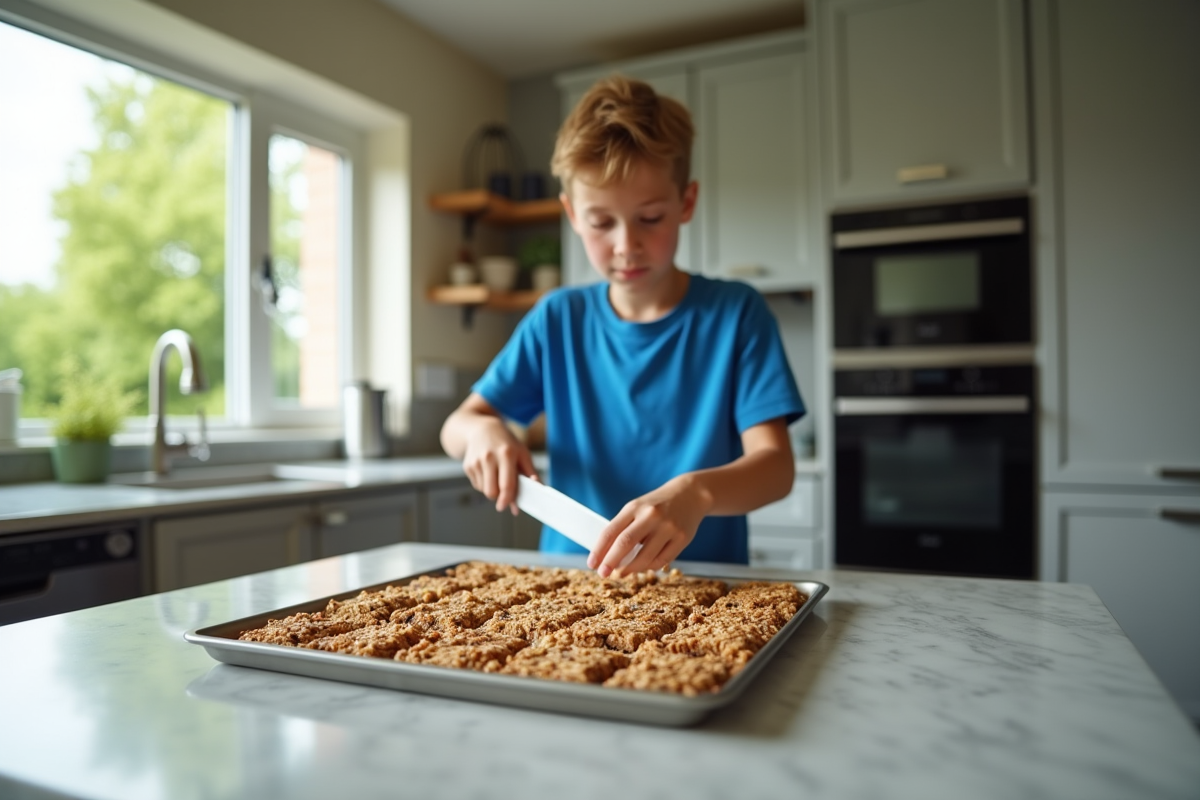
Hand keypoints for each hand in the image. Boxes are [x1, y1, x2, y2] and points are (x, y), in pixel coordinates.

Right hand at [461, 418, 537, 513]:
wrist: (482, 429)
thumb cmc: (506, 443)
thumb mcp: (522, 452)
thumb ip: (530, 472)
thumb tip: (538, 489)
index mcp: (506, 454)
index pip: (506, 484)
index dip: (507, 499)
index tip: (506, 507)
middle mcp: (488, 457)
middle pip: (492, 492)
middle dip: (499, 497)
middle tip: (505, 492)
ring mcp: (475, 462)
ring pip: (484, 491)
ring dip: (492, 490)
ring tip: (497, 476)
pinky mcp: (467, 466)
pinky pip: (477, 485)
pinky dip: (484, 484)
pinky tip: (488, 472)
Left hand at [588, 475, 712, 575]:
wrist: (691, 495)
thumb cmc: (657, 505)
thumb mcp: (638, 508)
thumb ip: (624, 527)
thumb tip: (607, 555)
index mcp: (635, 507)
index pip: (611, 531)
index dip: (599, 550)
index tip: (592, 564)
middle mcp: (651, 516)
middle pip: (625, 543)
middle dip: (611, 561)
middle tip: (603, 573)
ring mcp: (668, 527)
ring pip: (644, 557)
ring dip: (630, 569)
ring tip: (622, 573)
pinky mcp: (682, 538)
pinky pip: (661, 560)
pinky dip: (649, 567)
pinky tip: (643, 567)